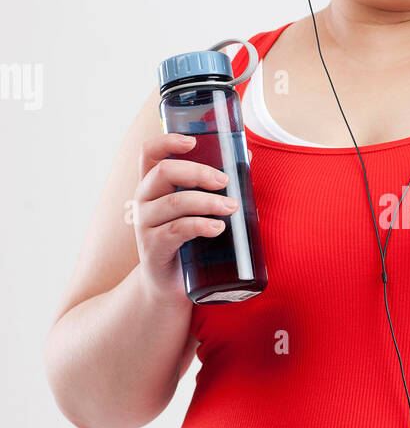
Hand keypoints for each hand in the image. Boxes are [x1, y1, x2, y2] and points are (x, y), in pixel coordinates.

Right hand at [132, 133, 238, 301]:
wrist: (170, 286)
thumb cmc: (189, 240)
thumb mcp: (198, 209)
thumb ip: (217, 183)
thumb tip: (247, 156)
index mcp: (153, 185)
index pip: (149, 153)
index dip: (167, 142)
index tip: (192, 141)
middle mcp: (143, 200)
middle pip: (164, 172)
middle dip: (199, 172)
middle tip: (225, 181)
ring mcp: (145, 225)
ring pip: (175, 202)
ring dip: (208, 202)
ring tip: (232, 207)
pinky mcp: (153, 248)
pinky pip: (177, 230)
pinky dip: (201, 225)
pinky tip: (218, 228)